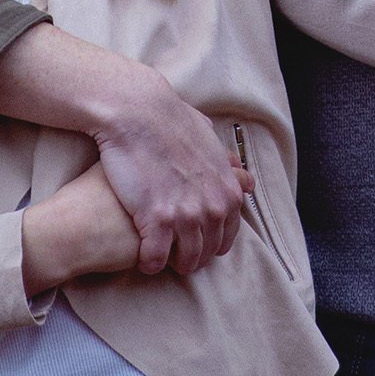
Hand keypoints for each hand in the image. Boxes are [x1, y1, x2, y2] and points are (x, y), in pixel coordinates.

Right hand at [0, 29, 244, 275]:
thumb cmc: (169, 119)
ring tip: (162, 262)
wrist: (137, 112)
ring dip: (173, 264)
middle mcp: (211, 206)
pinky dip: (149, 263)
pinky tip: (143, 259)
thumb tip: (236, 167)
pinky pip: (156, 258)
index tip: (200, 245)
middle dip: (194, 257)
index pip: (227, 234)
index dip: (212, 242)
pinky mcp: (156, 220)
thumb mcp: (209, 139)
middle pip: (207, 251)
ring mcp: (185, 215)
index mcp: (226, 190)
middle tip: (180, 258)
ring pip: (185, 259)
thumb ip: (224, 160)